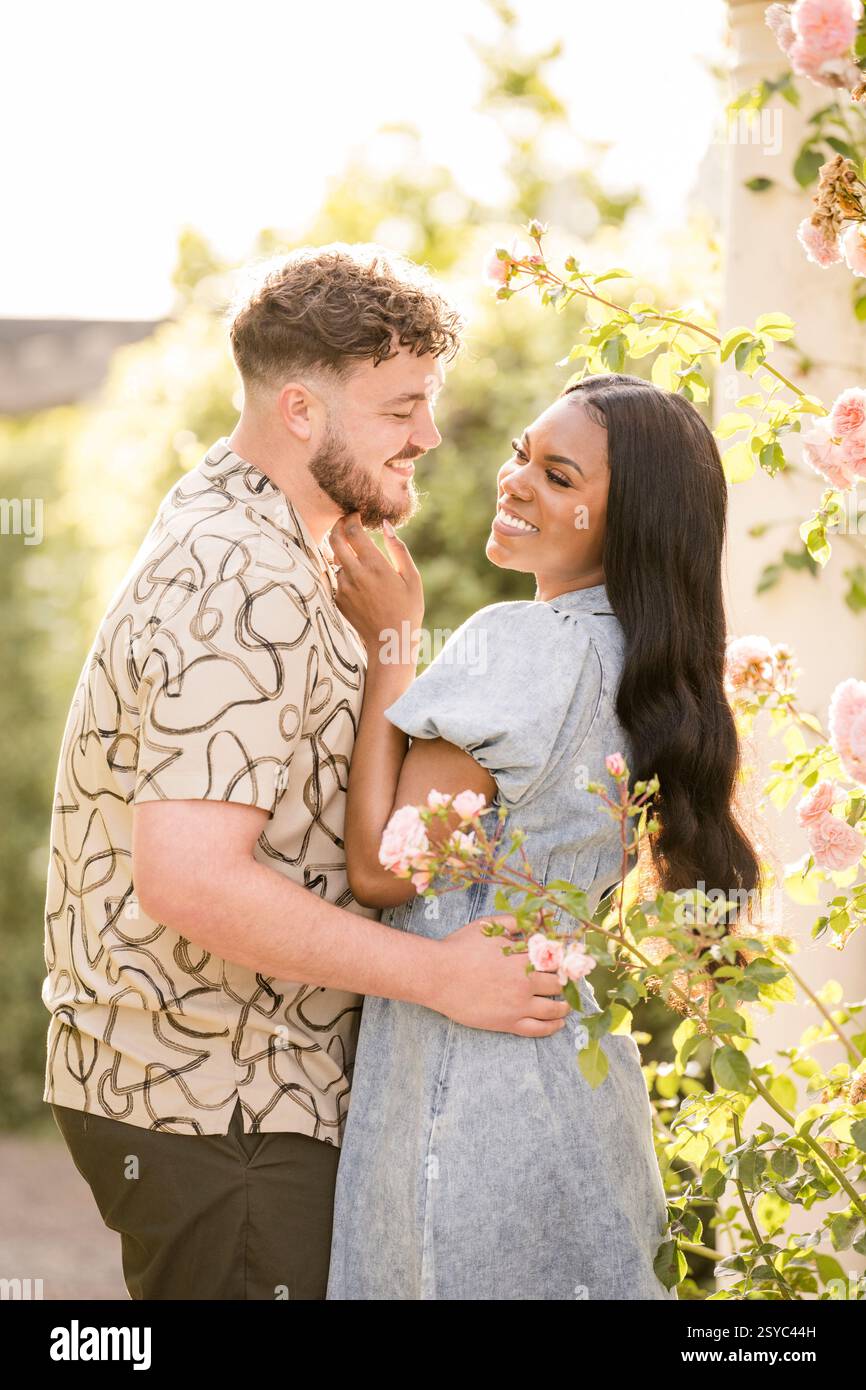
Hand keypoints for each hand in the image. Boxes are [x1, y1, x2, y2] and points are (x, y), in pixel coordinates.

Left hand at [329, 514, 423, 658]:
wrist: (390, 641)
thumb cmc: (407, 608)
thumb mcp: (412, 577)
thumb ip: (399, 549)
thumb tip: (386, 525)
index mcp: (375, 565)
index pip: (352, 531)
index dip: (351, 517)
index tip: (356, 514)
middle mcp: (355, 574)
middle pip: (334, 539)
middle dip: (338, 525)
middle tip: (346, 521)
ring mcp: (343, 587)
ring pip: (334, 558)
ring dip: (340, 549)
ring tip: (353, 549)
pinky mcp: (338, 598)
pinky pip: (335, 576)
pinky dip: (342, 569)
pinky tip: (356, 574)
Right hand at [429, 914, 569, 1037]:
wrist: (438, 975)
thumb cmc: (460, 948)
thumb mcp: (489, 927)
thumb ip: (517, 922)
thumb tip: (541, 916)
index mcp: (523, 958)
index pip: (557, 960)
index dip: (566, 960)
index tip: (571, 961)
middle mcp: (525, 982)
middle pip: (559, 984)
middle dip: (567, 983)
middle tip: (571, 983)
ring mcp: (517, 1005)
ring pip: (553, 1009)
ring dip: (564, 1006)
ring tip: (567, 1005)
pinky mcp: (507, 1022)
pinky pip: (537, 1029)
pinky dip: (551, 1027)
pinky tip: (558, 1024)